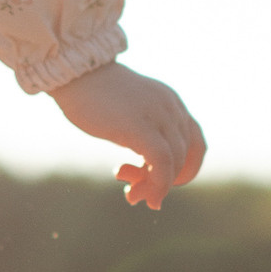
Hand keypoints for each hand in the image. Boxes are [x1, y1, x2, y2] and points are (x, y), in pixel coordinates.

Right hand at [51, 62, 206, 211]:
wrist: (74, 75)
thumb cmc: (94, 97)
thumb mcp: (131, 115)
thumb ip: (144, 134)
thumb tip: (148, 168)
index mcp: (172, 104)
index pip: (196, 145)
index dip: (184, 171)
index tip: (161, 182)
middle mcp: (172, 108)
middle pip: (183, 158)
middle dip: (163, 183)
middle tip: (136, 195)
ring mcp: (158, 115)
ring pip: (173, 163)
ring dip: (155, 187)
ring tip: (131, 195)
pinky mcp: (140, 126)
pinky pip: (161, 162)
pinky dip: (156, 184)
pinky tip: (135, 193)